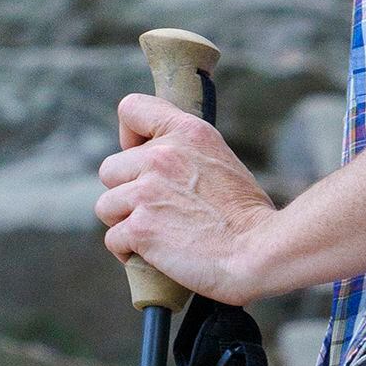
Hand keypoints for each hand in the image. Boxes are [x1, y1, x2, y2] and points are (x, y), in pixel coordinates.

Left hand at [95, 95, 281, 305]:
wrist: (259, 252)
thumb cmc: (247, 216)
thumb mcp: (220, 161)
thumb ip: (186, 153)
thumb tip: (154, 163)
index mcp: (186, 132)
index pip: (131, 109)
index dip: (130, 137)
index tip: (142, 157)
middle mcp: (162, 156)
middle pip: (110, 169)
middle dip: (127, 192)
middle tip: (157, 211)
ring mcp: (147, 192)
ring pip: (106, 206)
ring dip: (125, 223)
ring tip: (157, 235)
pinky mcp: (140, 227)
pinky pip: (113, 238)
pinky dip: (128, 252)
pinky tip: (153, 256)